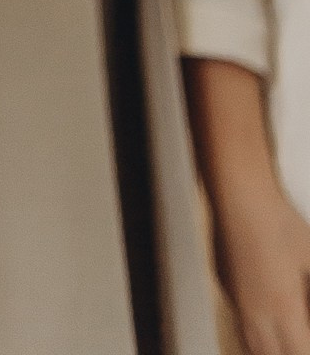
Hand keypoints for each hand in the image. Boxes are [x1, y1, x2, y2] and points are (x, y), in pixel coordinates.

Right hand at [191, 57, 309, 354]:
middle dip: (291, 351)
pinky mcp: (226, 284)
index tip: (308, 342)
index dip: (305, 352)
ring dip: (271, 350)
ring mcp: (236, 299)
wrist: (236, 188)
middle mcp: (255, 313)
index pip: (300, 353)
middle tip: (299, 339)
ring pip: (252, 347)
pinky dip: (257, 338)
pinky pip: (242, 326)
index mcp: (283, 310)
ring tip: (287, 339)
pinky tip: (269, 328)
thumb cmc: (278, 218)